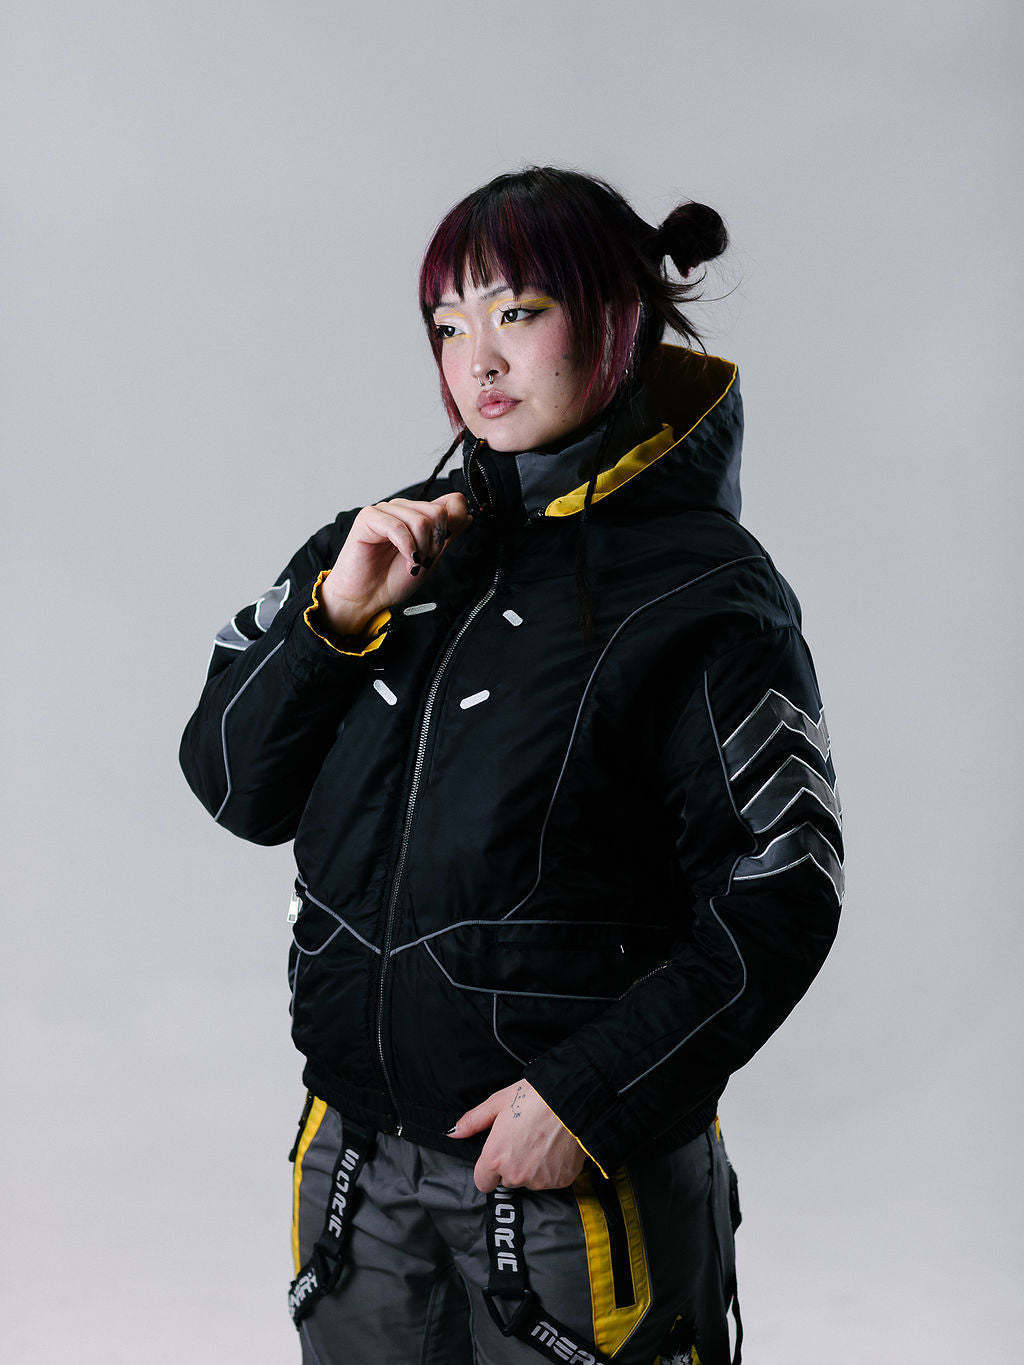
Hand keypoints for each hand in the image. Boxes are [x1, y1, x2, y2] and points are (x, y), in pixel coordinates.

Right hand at [319, 491, 473, 635]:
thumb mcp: (430, 558)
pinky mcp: (369, 517)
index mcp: (418, 515)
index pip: (452, 502)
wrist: (366, 597)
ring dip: (421, 548)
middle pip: (438, 513)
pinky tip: (404, 559)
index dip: (454, 525)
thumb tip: (467, 515)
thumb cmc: (392, 580)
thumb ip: (447, 536)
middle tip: (422, 560)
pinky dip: (406, 547)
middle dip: (435, 543)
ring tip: (411, 563)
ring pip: (421, 520)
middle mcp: (403, 508)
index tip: (440, 549)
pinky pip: (398, 526)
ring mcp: (386, 510)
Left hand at [447, 1079, 587, 1192]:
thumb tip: (454, 1132)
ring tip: (542, 1140)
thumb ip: (473, 1121)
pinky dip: (552, 1168)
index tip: (499, 1153)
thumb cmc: (533, 1097)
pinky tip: (555, 1147)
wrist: (572, 1100)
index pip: (482, 1182)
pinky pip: (551, 1180)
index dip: (488, 1168)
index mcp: (495, 1158)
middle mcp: (515, 1175)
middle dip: (512, 1165)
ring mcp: (539, 1181)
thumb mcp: (498, 1103)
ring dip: (532, 1167)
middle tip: (523, 1139)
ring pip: (530, 1180)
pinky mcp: (561, 1181)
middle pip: (507, 1180)